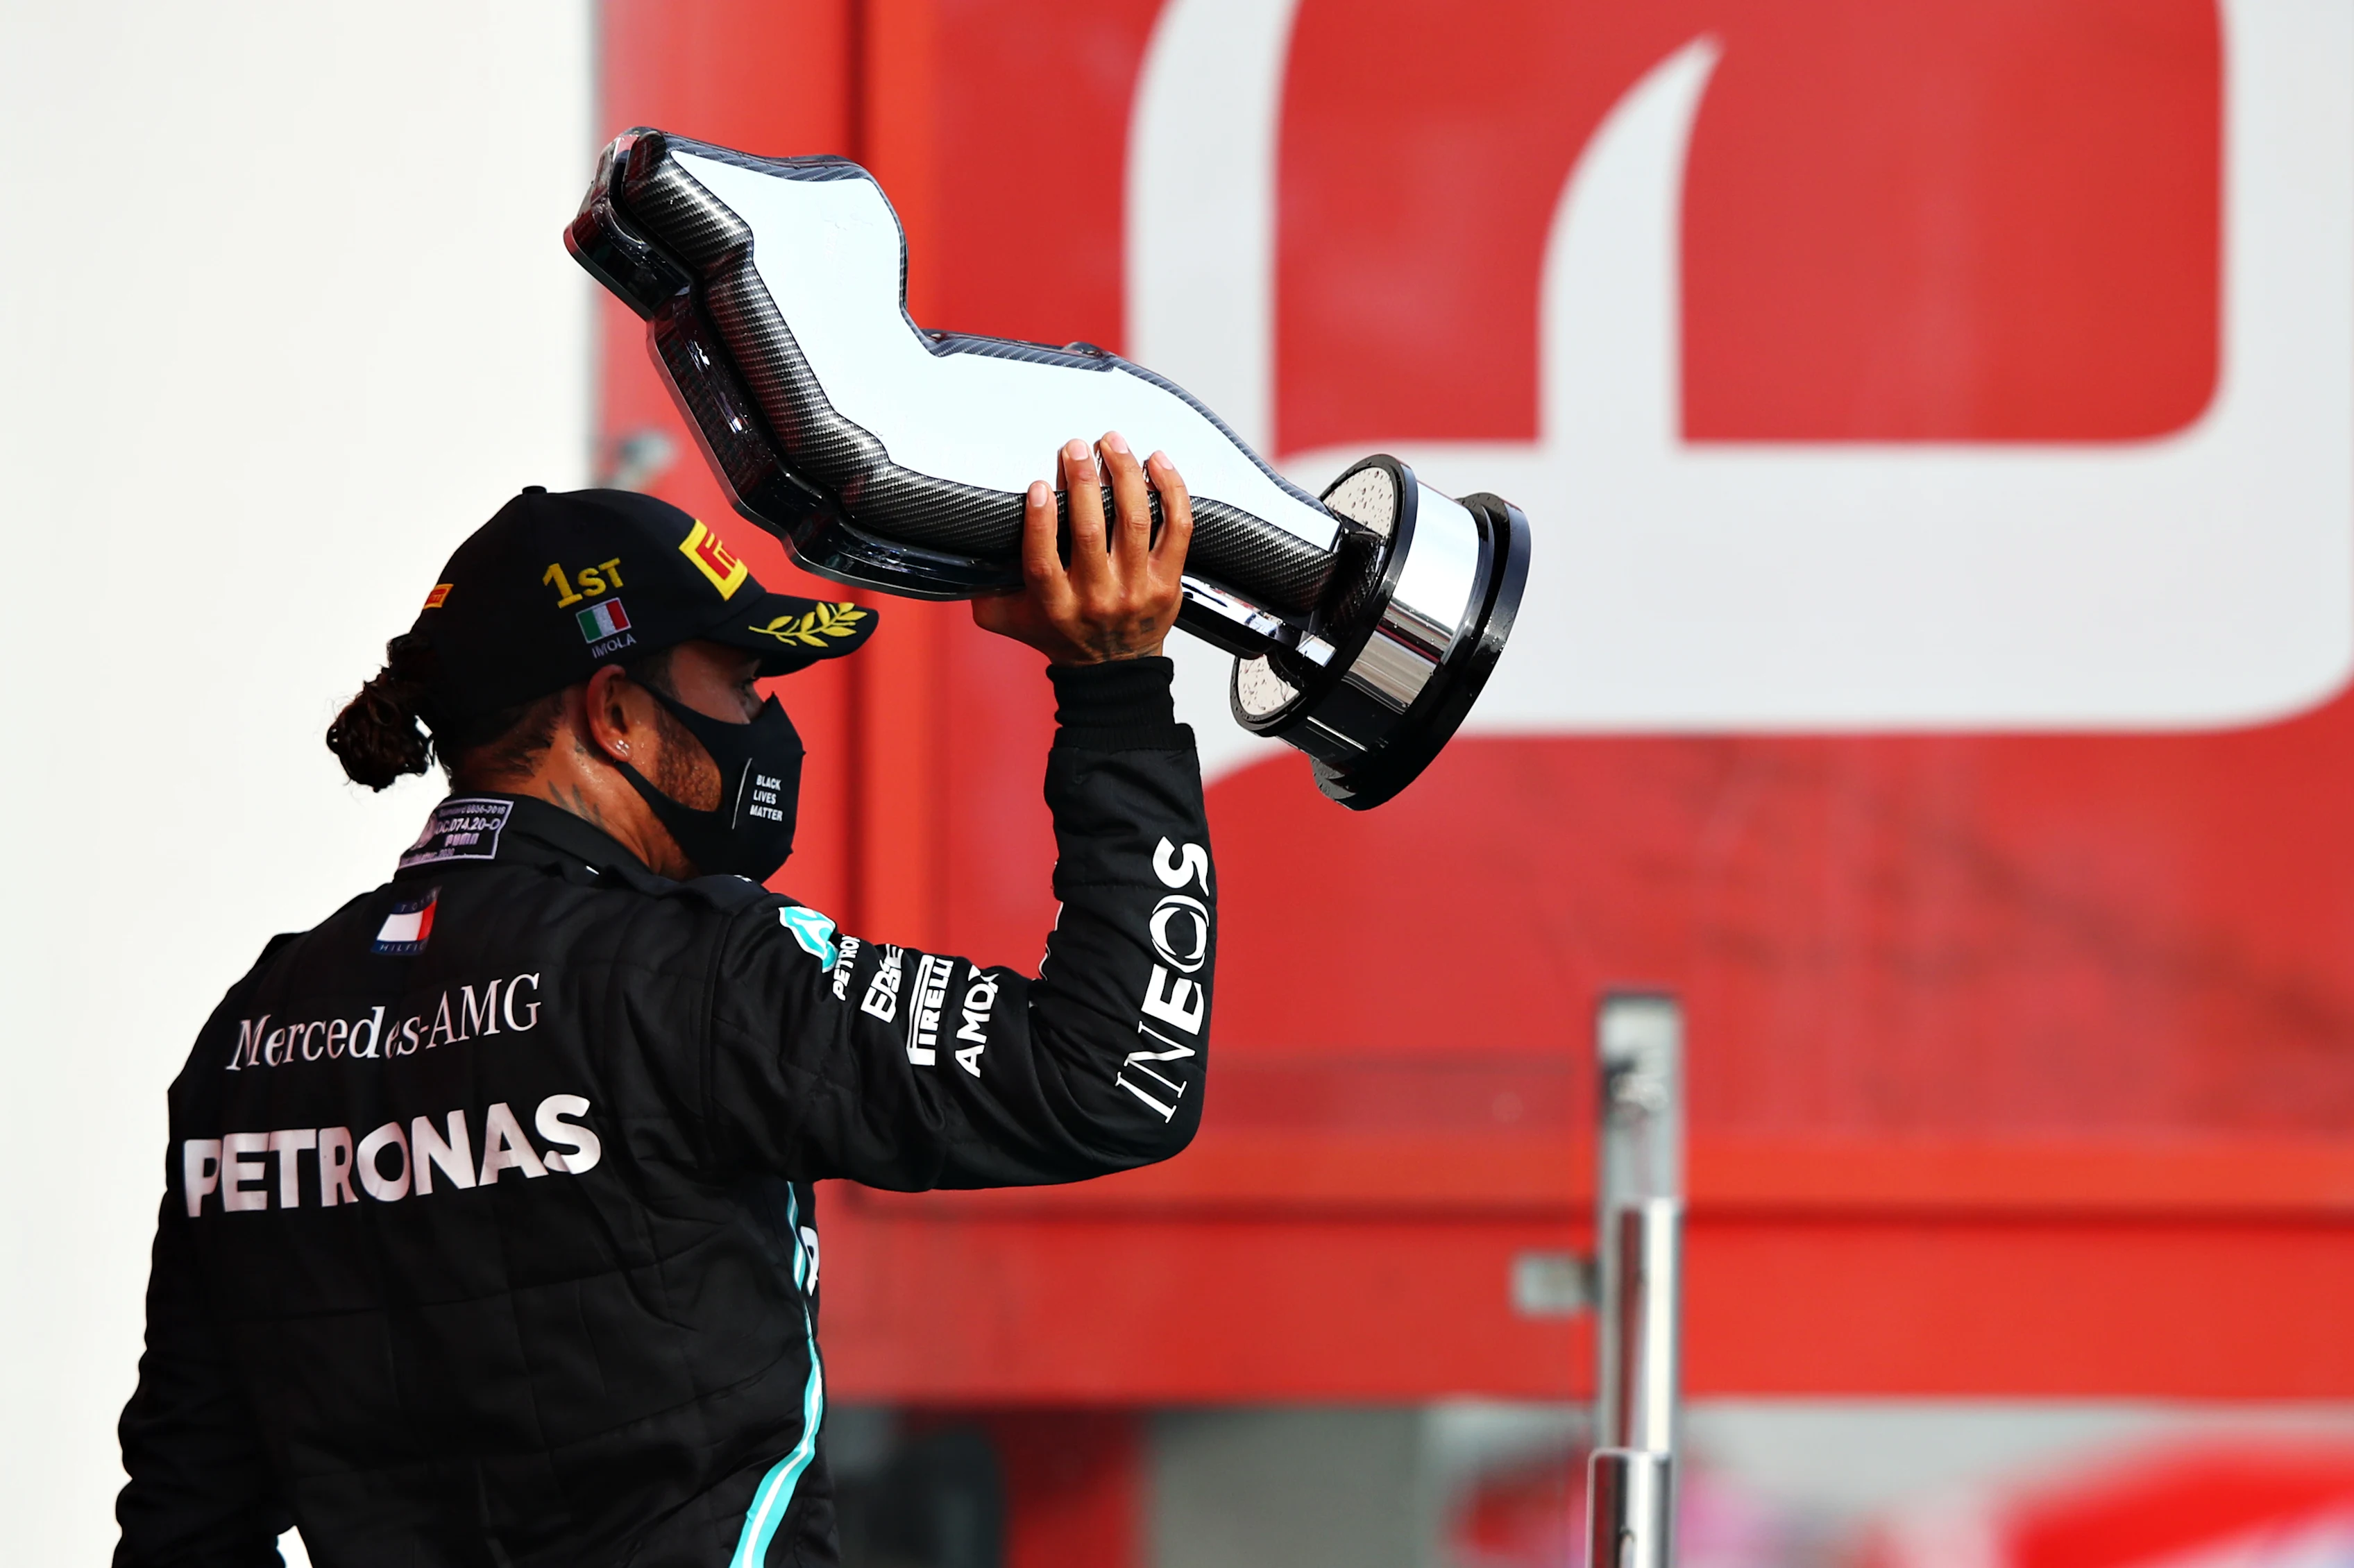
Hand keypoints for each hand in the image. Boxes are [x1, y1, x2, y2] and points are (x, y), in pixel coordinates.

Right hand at [972, 432, 1192, 663]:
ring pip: (1135, 522)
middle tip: (1076, 447)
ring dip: (1124, 475)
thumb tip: (960, 551)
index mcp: (1055, 606)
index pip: (1043, 561)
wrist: (1114, 670)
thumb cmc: (1060, 633)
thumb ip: (984, 589)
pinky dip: (1171, 490)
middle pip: (1091, 533)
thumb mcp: (1010, 619)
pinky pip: (1178, 528)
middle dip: (1082, 481)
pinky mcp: (1169, 581)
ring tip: (1111, 443)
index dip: (1040, 521)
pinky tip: (1156, 462)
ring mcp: (1138, 589)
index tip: (1037, 484)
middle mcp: (1097, 598)